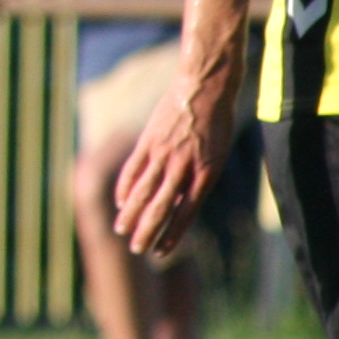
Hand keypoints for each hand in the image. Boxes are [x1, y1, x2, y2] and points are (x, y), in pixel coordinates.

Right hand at [112, 76, 230, 259]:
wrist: (205, 87)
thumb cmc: (217, 123)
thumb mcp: (217, 154)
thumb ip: (197, 178)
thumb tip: (178, 203)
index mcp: (206, 172)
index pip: (186, 212)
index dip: (173, 234)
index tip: (162, 252)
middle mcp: (184, 166)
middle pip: (161, 206)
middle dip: (148, 231)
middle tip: (137, 250)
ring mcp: (163, 153)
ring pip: (144, 191)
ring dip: (131, 214)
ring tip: (122, 231)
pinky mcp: (149, 141)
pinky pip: (134, 170)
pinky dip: (126, 188)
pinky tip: (121, 202)